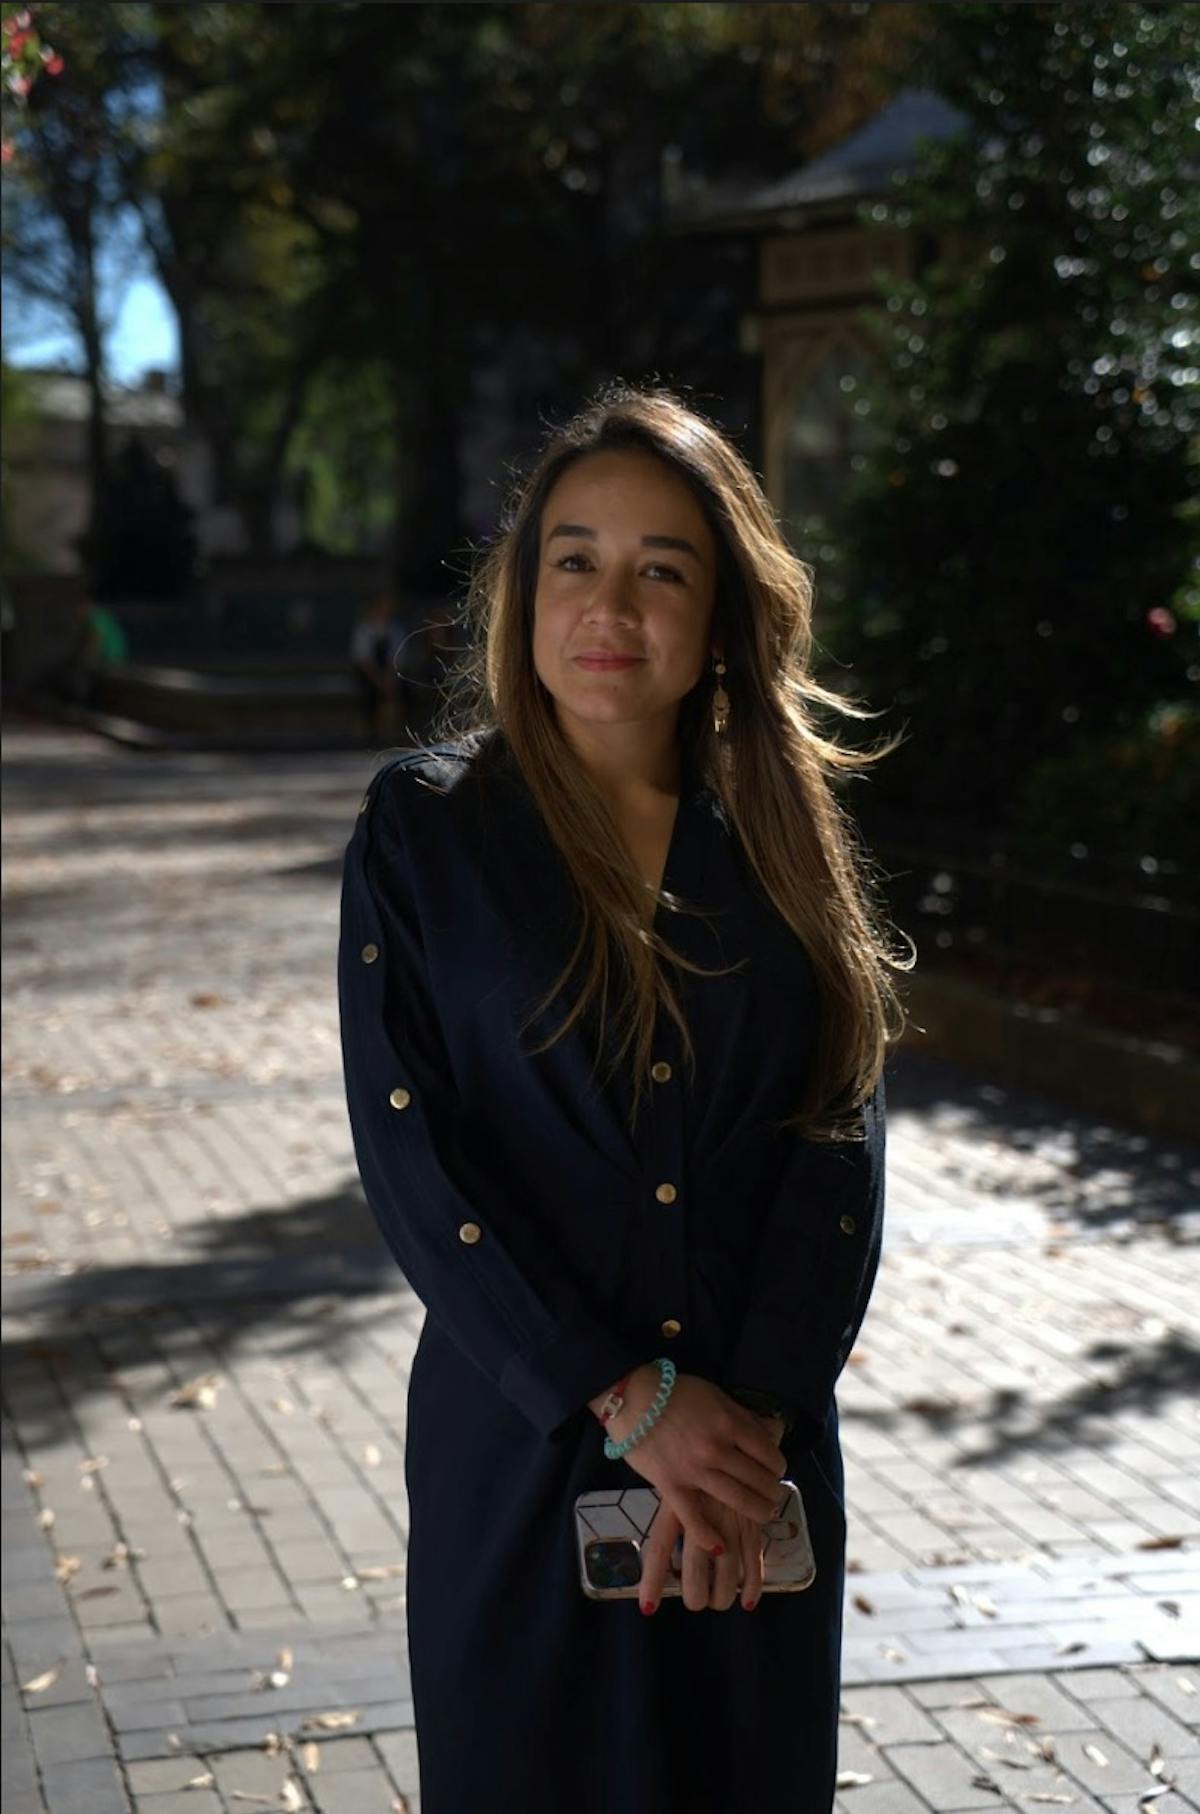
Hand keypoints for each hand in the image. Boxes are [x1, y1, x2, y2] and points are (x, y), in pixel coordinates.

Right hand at [602, 1369, 785, 1609]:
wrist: (632, 1397)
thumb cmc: (675, 1391)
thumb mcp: (715, 1394)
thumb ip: (739, 1416)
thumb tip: (764, 1435)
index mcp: (729, 1423)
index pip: (767, 1453)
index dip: (778, 1466)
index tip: (778, 1471)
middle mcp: (717, 1449)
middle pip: (757, 1479)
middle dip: (772, 1491)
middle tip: (774, 1496)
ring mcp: (694, 1470)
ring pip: (736, 1499)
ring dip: (757, 1510)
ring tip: (764, 1514)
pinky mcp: (670, 1486)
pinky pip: (693, 1517)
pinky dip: (709, 1536)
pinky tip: (722, 1546)